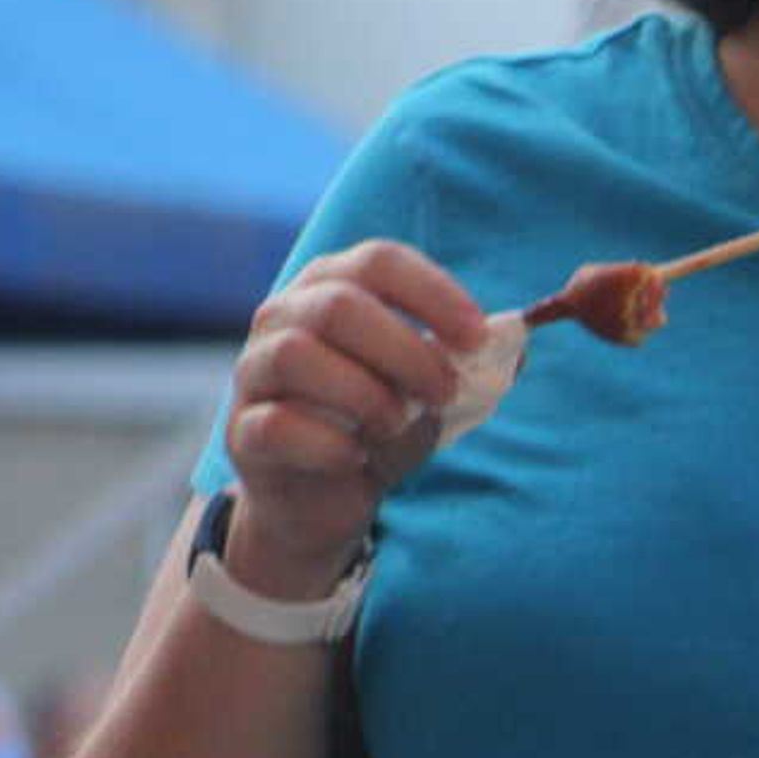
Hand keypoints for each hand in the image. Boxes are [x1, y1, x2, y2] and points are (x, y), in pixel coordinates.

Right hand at [221, 240, 487, 591]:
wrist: (324, 497)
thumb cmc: (379, 427)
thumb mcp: (430, 391)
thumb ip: (467, 364)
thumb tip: (514, 343)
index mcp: (334, 288)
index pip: (379, 260)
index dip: (433, 293)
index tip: (477, 337)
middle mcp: (284, 317)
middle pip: (340, 305)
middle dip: (407, 352)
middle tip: (445, 393)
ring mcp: (255, 372)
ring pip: (299, 355)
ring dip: (367, 395)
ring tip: (396, 425)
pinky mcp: (244, 431)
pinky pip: (278, 424)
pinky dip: (331, 444)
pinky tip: (357, 457)